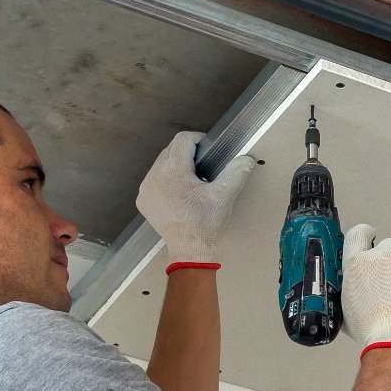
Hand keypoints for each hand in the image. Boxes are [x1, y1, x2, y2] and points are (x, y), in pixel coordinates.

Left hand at [136, 132, 256, 266]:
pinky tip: (178, 195)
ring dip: (176, 168)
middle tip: (204, 170)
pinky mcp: (143, 200)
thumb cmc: (206, 223)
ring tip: (192, 184)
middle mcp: (154, 175)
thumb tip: (247, 159)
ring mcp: (145, 188)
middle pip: (171, 150)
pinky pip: (154, 180)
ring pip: (161, 164)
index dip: (198, 140)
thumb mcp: (224, 196)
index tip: (209, 152)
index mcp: (174, 170)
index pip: (183, 139)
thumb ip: (237, 172)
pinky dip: (166, 182)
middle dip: (188, 155)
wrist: (190, 250)